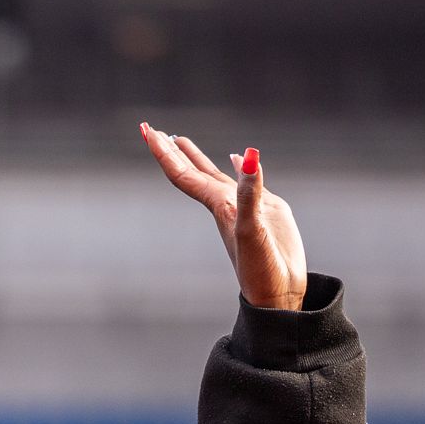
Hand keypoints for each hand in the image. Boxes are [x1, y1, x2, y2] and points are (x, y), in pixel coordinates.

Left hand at [140, 122, 306, 310]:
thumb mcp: (254, 228)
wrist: (278, 294)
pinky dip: (236, 167)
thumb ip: (250, 193)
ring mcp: (243, 206)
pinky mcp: (265, 209)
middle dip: (169, 150)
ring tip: (179, 139)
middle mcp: (225, 204)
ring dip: (194, 157)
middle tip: (150, 129)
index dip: (164, 153)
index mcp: (218, 206)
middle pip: (190, 171)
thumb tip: (247, 157)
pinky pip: (243, 182)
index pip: (183, 174)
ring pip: (212, 175)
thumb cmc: (260, 267)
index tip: (146, 132)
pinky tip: (236, 158)